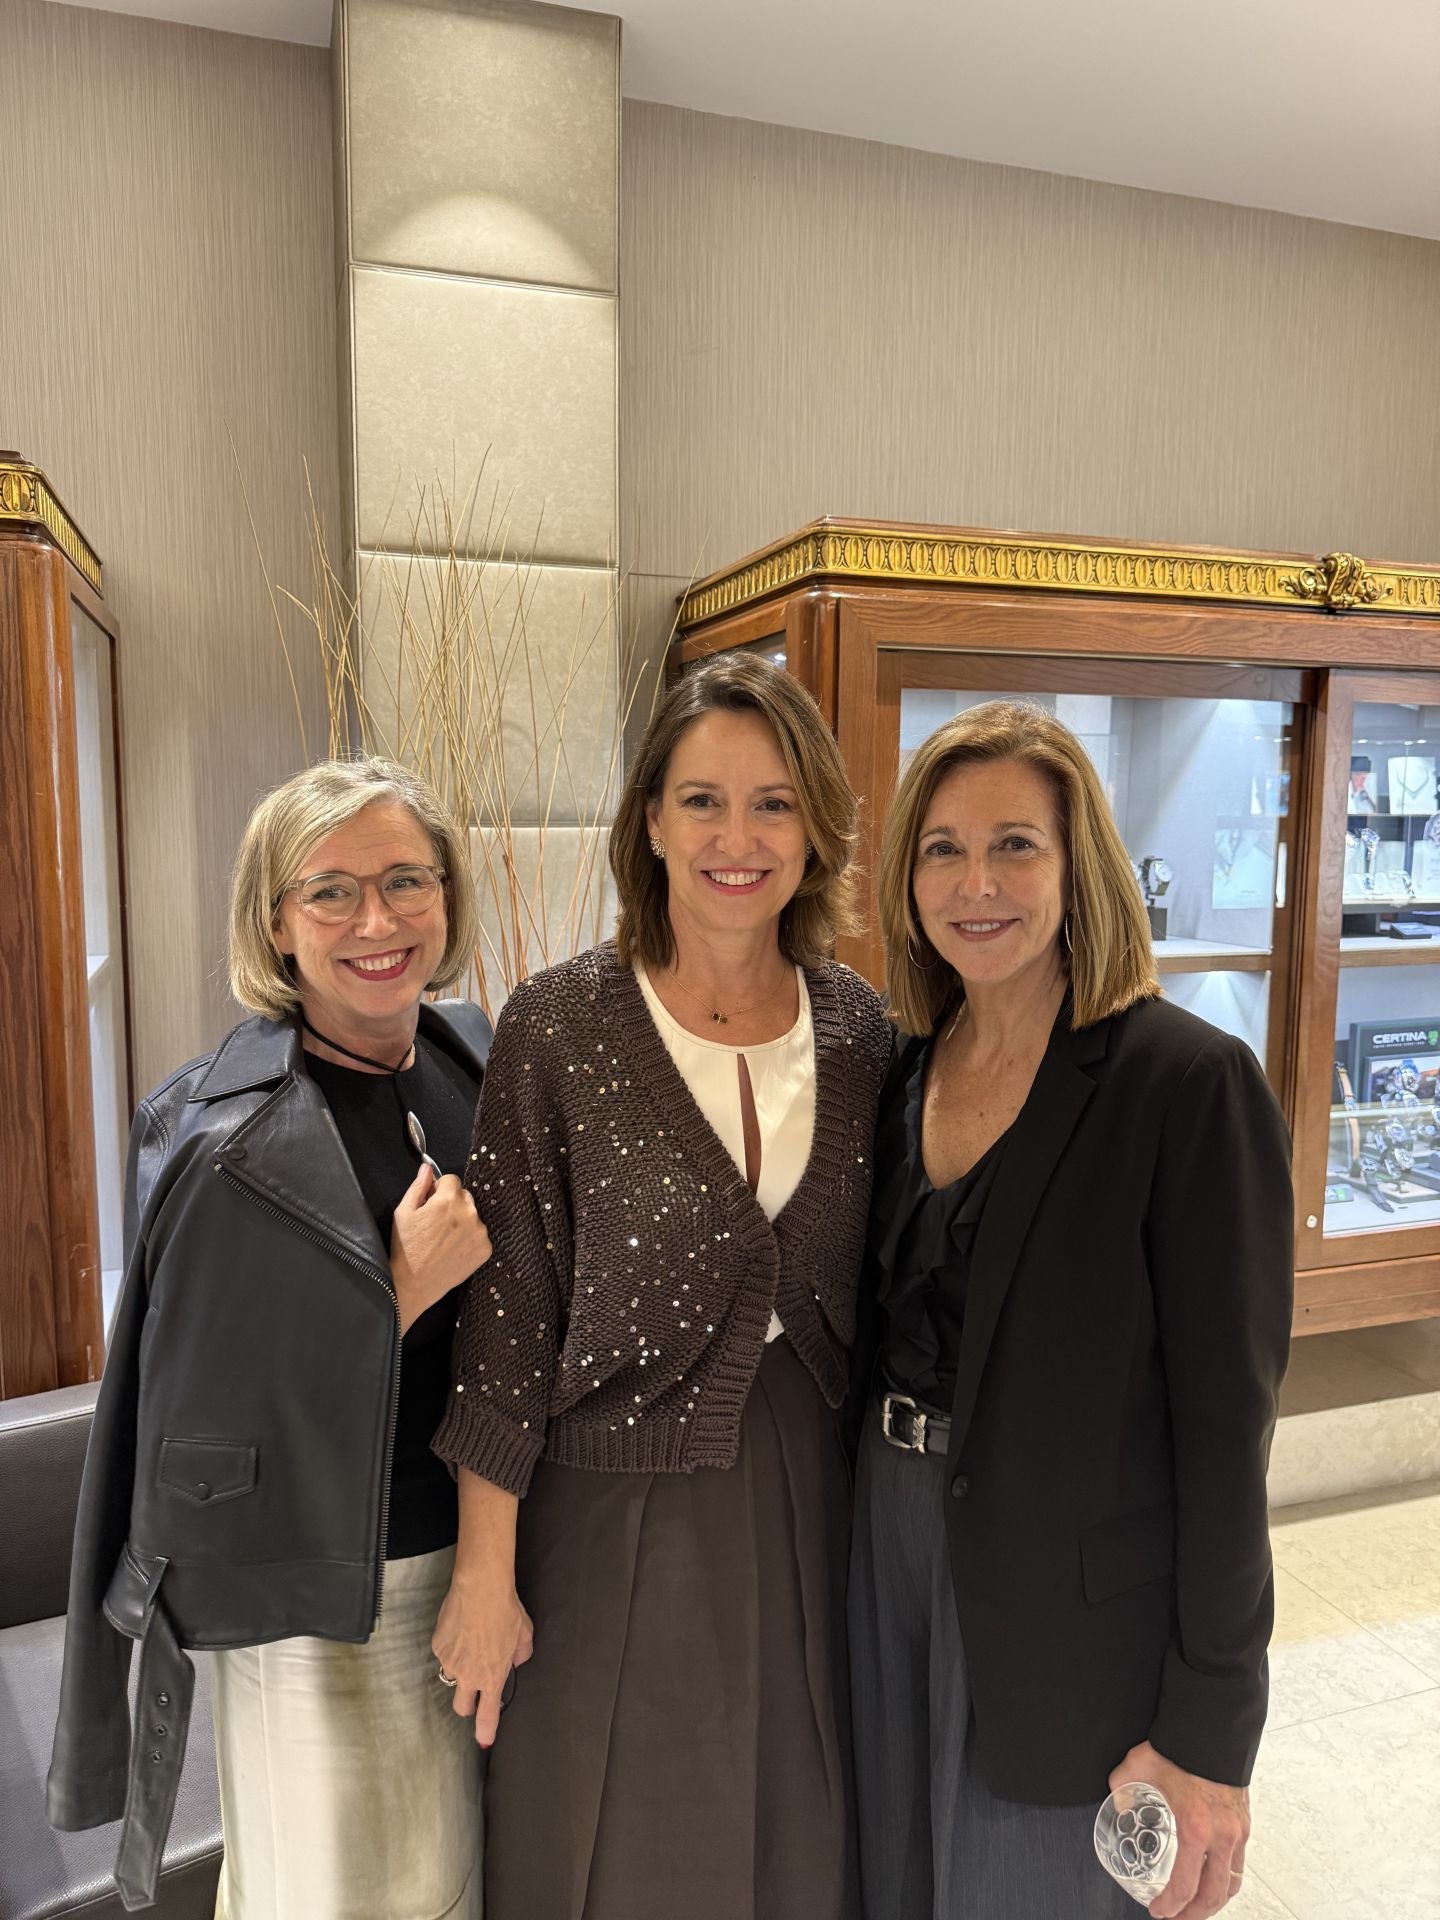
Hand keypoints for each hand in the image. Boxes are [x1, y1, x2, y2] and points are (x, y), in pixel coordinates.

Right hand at [389, 1163, 491, 1332]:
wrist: (415, 1284)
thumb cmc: (406, 1248)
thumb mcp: (403, 1212)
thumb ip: (418, 1186)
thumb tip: (427, 1168)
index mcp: (449, 1200)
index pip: (452, 1179)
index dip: (439, 1190)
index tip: (431, 1203)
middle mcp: (469, 1213)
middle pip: (464, 1196)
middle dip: (452, 1204)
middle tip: (436, 1223)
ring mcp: (480, 1232)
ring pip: (473, 1216)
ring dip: (462, 1221)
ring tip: (444, 1239)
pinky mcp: (486, 1249)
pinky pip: (479, 1235)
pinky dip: (469, 1239)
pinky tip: (453, 1249)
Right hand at [432, 1570, 533, 1746]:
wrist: (480, 1588)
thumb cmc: (506, 1610)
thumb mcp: (524, 1634)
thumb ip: (520, 1654)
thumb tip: (515, 1660)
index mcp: (491, 1676)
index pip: (488, 1714)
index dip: (486, 1731)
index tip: (484, 1741)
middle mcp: (468, 1675)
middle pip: (462, 1707)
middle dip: (468, 1704)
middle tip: (475, 1689)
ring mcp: (449, 1662)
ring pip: (451, 1675)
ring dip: (460, 1668)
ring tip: (471, 1642)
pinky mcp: (437, 1646)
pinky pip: (445, 1652)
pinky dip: (452, 1645)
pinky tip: (461, 1627)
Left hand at [1109, 1741, 1249, 1918]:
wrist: (1212, 1726)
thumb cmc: (1178, 1747)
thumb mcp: (1138, 1767)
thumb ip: (1122, 1789)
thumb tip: (1117, 1802)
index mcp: (1196, 1829)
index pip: (1186, 1886)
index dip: (1171, 1906)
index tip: (1159, 1912)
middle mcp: (1222, 1836)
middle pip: (1213, 1895)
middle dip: (1194, 1915)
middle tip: (1177, 1918)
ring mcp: (1237, 1831)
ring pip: (1231, 1882)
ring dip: (1214, 1901)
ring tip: (1196, 1907)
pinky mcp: (1244, 1822)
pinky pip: (1238, 1862)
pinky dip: (1226, 1878)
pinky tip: (1212, 1877)